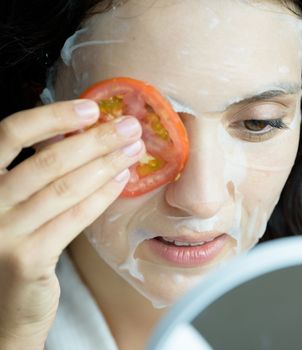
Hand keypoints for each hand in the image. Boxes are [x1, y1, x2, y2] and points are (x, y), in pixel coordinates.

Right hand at [0, 100, 144, 348]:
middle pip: (47, 160)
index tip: (92, 109)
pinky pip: (74, 218)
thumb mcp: (14, 202)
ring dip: (106, 163)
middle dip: (96, 140)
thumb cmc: (15, 244)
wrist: (3, 307)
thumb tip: (85, 132)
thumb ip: (36, 172)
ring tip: (134, 150)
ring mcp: (1, 232)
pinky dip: (101, 195)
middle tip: (130, 127)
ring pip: (64, 187)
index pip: (9, 134)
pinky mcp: (26, 258)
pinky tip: (122, 180)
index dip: (52, 117)